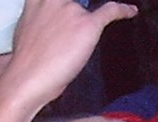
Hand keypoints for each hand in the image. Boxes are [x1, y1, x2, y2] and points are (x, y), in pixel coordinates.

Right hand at [0, 0, 136, 106]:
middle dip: (77, 15)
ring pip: (89, 10)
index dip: (66, 4)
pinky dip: (123, 10)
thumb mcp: (27, 29)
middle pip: (76, 3)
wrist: (28, 78)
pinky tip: (130, 11)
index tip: (74, 7)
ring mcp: (72, 10)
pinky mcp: (87, 24)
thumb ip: (42, 19)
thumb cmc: (27, 62)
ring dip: (87, 26)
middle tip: (74, 32)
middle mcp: (54, 0)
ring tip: (78, 43)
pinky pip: (111, 10)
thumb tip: (54, 24)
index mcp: (37, 0)